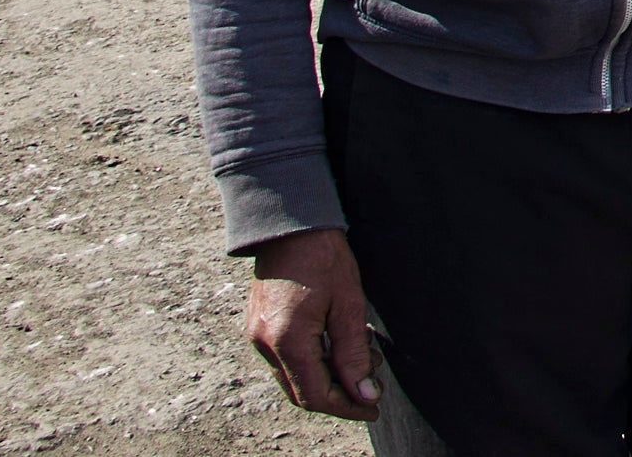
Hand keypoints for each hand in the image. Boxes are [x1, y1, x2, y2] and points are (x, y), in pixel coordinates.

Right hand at [245, 227, 380, 420]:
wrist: (290, 225)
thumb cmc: (323, 257)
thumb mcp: (349, 304)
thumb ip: (354, 353)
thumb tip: (364, 393)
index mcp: (287, 340)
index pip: (315, 395)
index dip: (347, 407)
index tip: (374, 406)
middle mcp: (264, 345)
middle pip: (302, 392)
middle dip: (340, 395)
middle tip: (373, 387)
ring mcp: (257, 337)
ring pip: (294, 377)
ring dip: (328, 377)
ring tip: (364, 358)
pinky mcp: (259, 327)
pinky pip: (286, 359)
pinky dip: (314, 361)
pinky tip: (340, 344)